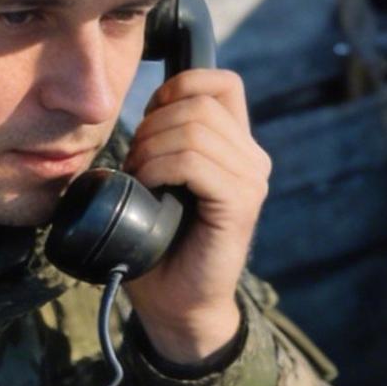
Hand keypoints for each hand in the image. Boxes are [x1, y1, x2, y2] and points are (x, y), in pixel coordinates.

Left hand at [123, 69, 270, 364]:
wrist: (176, 303)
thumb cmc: (160, 243)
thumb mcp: (160, 178)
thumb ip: (165, 139)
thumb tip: (143, 107)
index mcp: (236, 145)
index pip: (219, 82)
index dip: (177, 88)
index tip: (149, 122)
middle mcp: (252, 158)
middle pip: (198, 102)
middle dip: (153, 125)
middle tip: (135, 163)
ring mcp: (250, 180)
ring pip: (195, 130)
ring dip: (152, 150)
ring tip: (141, 179)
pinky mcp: (240, 204)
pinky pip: (196, 162)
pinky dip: (162, 169)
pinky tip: (151, 188)